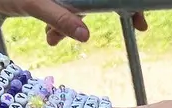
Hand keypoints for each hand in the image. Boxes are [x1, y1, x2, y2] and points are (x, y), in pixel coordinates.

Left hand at [0, 0, 149, 44]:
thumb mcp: (31, 2)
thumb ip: (59, 16)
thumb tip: (84, 36)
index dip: (129, 5)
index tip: (140, 22)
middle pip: (91, 2)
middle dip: (84, 20)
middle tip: (73, 39)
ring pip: (76, 8)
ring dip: (68, 25)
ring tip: (50, 39)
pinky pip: (63, 10)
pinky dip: (58, 23)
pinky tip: (48, 35)